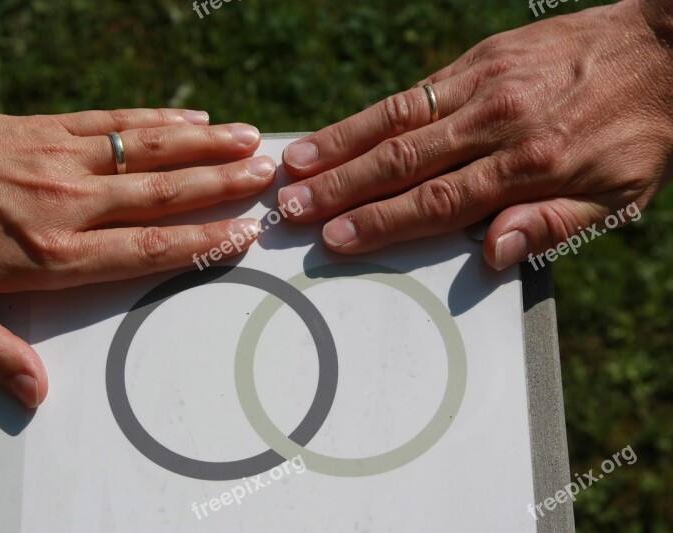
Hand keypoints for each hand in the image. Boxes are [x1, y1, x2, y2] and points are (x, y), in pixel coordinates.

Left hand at [0, 87, 274, 406]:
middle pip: (164, 194)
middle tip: (268, 178)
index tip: (243, 233)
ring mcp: (66, 159)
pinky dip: (160, 119)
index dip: (203, 241)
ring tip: (250, 141)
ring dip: (206, 146)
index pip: (148, 247)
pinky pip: (117, 122)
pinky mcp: (53, 128)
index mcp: (55, 253)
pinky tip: (193, 115)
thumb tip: (36, 393)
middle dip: (223, 185)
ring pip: (152, 151)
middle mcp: (72, 203)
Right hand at [278, 0, 672, 269]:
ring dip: (339, 147)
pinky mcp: (478, 61)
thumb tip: (492, 254)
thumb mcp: (618, 200)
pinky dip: (368, 115)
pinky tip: (337, 131)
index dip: (381, 223)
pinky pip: (413, 93)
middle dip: (340, 189)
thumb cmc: (640, 133)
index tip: (335, 239)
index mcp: (530, 167)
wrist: (667, 49)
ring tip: (294, 167)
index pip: (437, 203)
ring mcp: (483, 87)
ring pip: (396, 122)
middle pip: (402, 163)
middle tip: (291, 208)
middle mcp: (497, 125)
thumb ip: (551, 228)